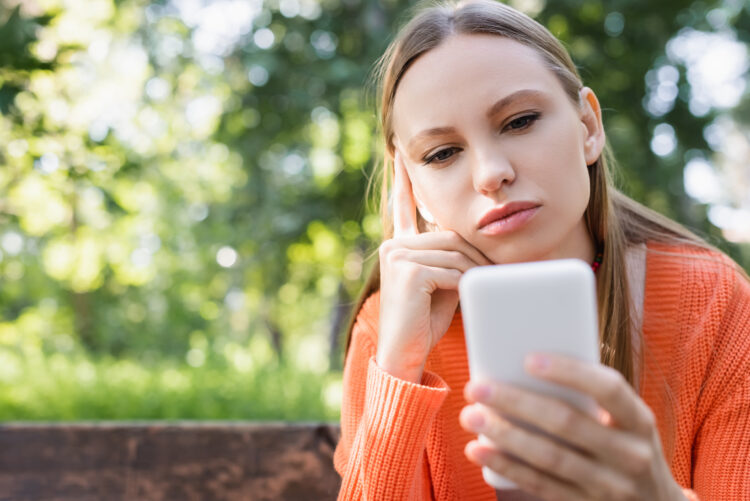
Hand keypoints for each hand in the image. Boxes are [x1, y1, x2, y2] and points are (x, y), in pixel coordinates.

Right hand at [376, 150, 492, 382]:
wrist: (404, 356)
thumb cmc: (425, 322)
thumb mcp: (442, 281)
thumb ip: (451, 257)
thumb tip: (478, 243)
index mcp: (399, 245)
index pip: (405, 206)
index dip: (404, 180)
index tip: (401, 153)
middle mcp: (394, 245)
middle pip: (450, 235)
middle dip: (474, 255)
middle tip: (492, 274)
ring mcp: (397, 256)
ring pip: (455, 252)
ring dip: (474, 273)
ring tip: (479, 292)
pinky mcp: (407, 271)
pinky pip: (452, 269)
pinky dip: (465, 283)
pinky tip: (463, 297)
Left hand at [459, 353, 686, 500]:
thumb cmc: (624, 443)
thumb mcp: (625, 420)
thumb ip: (588, 397)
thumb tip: (523, 362)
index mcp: (638, 420)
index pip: (608, 388)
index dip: (569, 372)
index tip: (528, 359)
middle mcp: (629, 454)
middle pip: (566, 423)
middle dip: (515, 402)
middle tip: (477, 387)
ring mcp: (608, 485)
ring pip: (548, 457)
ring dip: (503, 435)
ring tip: (470, 416)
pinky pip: (539, 484)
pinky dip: (506, 466)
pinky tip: (479, 450)